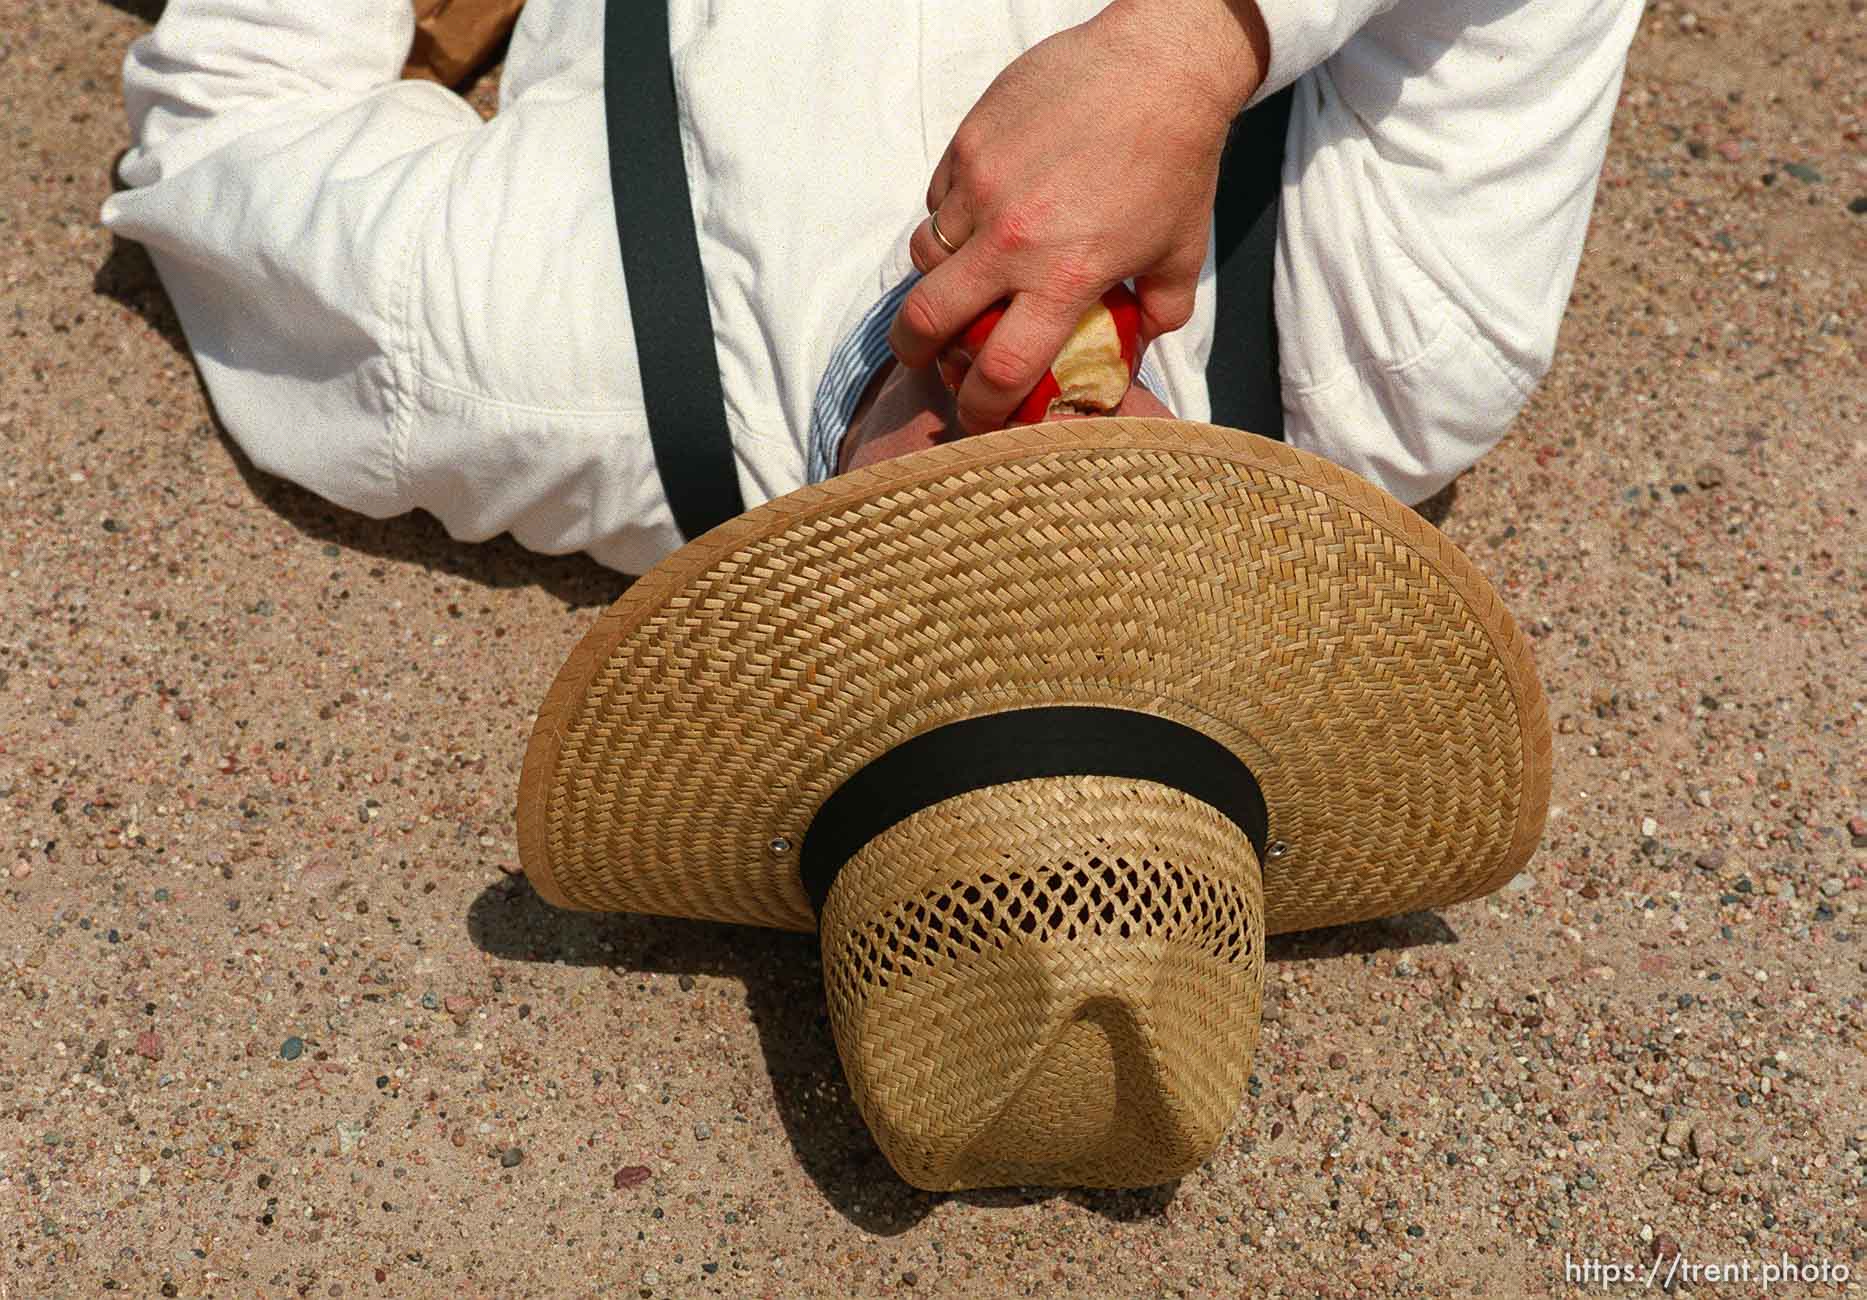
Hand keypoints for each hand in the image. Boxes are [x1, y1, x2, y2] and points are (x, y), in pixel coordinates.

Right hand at [888, 0, 1267, 434]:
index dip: (980, 409)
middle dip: (917, 354)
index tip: (976, 416)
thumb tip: (1133, 353)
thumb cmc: (1176, 162)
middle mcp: (1012, 239)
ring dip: (939, 279)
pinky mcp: (968, 144)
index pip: (999, 369)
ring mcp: (981, 188)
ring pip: (925, 257)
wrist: (1161, 66)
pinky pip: (937, 201)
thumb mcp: (1179, 255)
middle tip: (926, 357)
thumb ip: (1155, 315)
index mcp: (1064, 276)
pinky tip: (984, 213)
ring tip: (963, 276)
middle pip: (926, 321)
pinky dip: (951, 219)